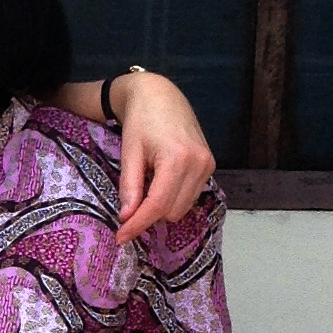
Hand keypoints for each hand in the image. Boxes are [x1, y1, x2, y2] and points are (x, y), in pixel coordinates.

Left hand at [110, 72, 215, 243]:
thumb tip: (127, 217)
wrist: (160, 95)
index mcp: (177, 159)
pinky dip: (173, 196)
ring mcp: (208, 165)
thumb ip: (129, 186)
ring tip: (147, 182)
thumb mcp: (129, 152)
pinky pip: (191, 195)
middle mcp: (199, 164)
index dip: (138, 224)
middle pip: (172, 211)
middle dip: (149, 214)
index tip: (121, 237)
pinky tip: (161, 180)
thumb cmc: (140, 120)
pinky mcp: (210, 165)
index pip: (158, 205)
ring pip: (183, 207)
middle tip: (129, 202)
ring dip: (162, 206)